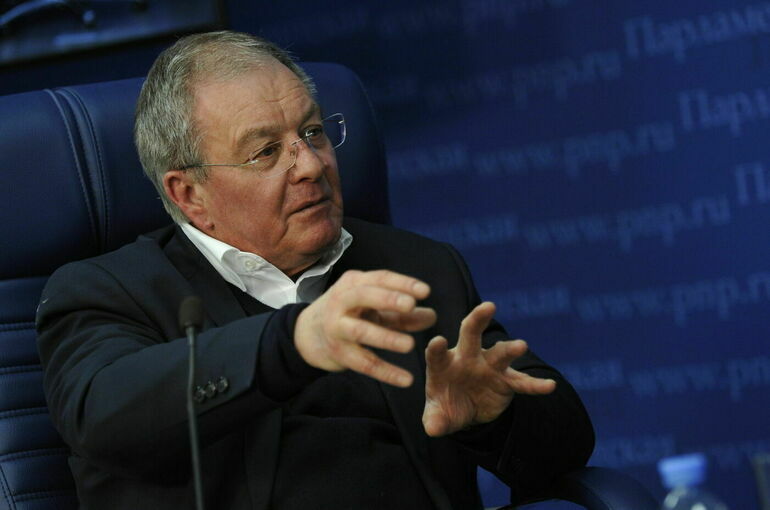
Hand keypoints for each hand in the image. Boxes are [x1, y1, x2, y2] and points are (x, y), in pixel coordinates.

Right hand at [295, 270, 435, 386]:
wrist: (307, 334)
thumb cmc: (349, 314)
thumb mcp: (374, 309)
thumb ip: (402, 313)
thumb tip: (432, 316)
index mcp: (354, 284)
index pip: (379, 278)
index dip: (402, 283)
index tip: (426, 291)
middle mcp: (342, 301)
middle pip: (364, 296)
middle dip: (387, 299)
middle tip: (410, 305)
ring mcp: (337, 328)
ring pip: (361, 331)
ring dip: (386, 338)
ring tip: (410, 345)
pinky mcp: (338, 353)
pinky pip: (363, 363)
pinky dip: (386, 372)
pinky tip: (406, 379)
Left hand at [422, 301, 555, 436]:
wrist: (469, 412)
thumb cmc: (446, 407)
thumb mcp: (438, 417)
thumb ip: (435, 422)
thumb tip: (434, 429)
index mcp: (443, 364)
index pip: (437, 354)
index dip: (437, 348)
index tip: (438, 341)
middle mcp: (467, 358)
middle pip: (471, 334)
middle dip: (478, 319)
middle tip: (488, 306)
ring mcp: (489, 366)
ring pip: (500, 353)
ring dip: (510, 349)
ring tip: (521, 345)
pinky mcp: (507, 380)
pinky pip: (522, 382)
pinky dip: (535, 384)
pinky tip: (549, 386)